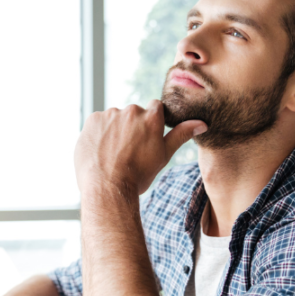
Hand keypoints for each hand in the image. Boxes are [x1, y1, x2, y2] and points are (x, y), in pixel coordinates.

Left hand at [74, 100, 205, 196]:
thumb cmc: (138, 174)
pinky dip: (99, 133)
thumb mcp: (163, 155)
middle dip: (132, 127)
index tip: (146, 137)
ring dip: (114, 130)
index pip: (155, 107)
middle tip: (128, 150)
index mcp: (152, 117)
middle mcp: (131, 110)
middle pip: (133, 113)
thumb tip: (202, 124)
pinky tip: (100, 150)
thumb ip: (181, 135)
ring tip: (113, 153)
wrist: (108, 187)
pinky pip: (98, 123)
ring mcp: (110, 114)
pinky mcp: (92, 120)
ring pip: (114, 118)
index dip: (151, 122)